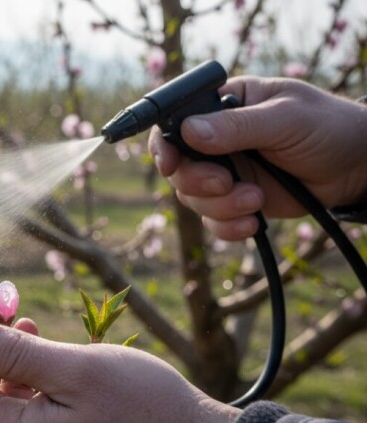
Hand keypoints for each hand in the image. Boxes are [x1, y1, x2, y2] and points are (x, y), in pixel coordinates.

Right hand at [149, 76, 366, 240]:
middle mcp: (215, 142)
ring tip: (256, 200)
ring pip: (193, 199)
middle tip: (225, 183)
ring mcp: (225, 173)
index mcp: (221, 107)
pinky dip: (228, 227)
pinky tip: (254, 221)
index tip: (171, 164)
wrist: (357, 167)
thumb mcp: (285, 118)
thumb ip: (238, 125)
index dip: (163, 146)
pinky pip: (214, 222)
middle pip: (178, 169)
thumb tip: (190, 132)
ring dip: (220, 206)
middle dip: (197, 182)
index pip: (173, 123)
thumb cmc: (327, 127)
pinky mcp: (237, 202)